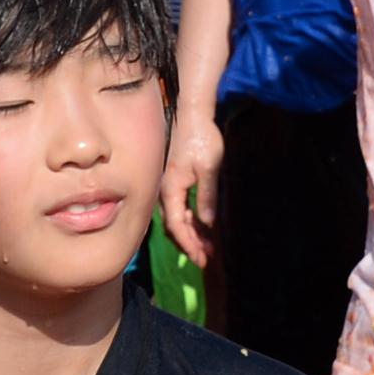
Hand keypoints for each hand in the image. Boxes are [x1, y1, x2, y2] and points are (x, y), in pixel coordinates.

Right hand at [162, 111, 224, 264]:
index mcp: (171, 189)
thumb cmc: (201, 138)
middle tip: (206, 259)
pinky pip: (178, 208)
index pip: (176, 225)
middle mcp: (164, 191)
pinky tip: (202, 226)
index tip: (201, 258)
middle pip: (173, 226)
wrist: (193, 114)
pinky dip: (189, 220)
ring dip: (190, 234)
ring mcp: (167, 186)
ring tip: (208, 247)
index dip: (189, 244)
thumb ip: (207, 195)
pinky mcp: (174, 181)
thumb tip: (207, 222)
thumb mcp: (209, 168)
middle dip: (189, 244)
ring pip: (175, 219)